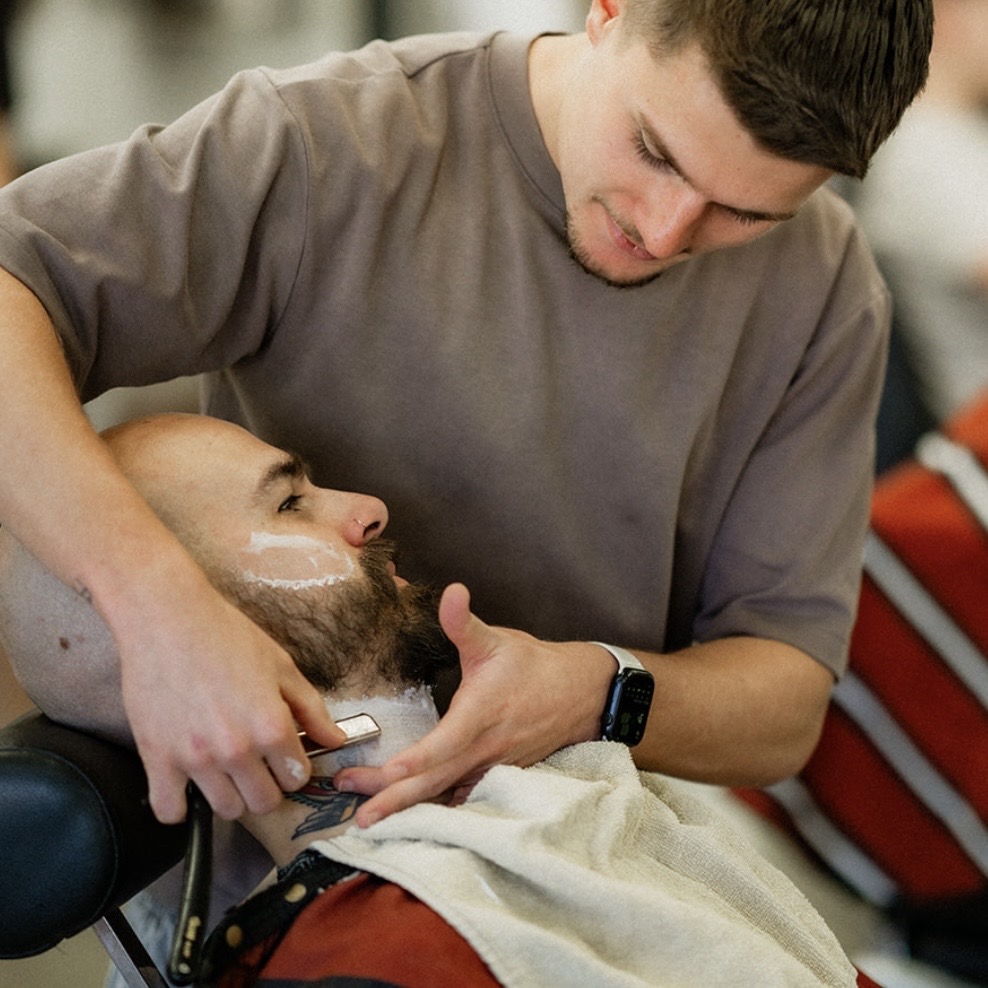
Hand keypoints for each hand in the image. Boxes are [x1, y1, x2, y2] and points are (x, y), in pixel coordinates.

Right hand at [118, 581, 345, 823]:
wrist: (167, 618)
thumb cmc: (226, 636)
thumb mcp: (281, 665)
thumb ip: (312, 709)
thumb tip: (336, 741)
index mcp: (271, 726)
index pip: (296, 778)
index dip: (293, 768)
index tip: (283, 757)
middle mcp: (236, 749)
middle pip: (264, 803)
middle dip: (267, 786)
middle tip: (257, 765)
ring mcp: (195, 758)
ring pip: (227, 810)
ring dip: (230, 794)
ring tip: (225, 768)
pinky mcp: (157, 759)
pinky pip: (171, 812)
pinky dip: (180, 805)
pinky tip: (187, 784)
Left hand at [333, 583, 614, 826]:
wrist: (579, 695)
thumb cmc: (532, 666)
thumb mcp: (496, 640)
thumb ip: (464, 622)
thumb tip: (451, 591)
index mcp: (482, 713)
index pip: (448, 741)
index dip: (420, 758)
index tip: (391, 770)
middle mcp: (486, 748)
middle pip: (436, 780)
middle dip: (394, 796)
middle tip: (358, 811)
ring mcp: (491, 769)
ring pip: (445, 795)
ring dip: (407, 808)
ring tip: (368, 818)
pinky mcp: (495, 778)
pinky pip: (460, 800)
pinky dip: (433, 813)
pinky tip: (406, 822)